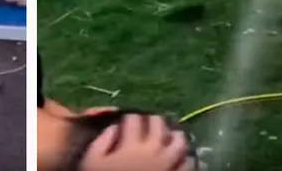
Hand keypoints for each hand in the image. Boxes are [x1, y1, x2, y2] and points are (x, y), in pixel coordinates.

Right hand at [80, 114, 194, 170]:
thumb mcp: (91, 162)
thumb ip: (101, 142)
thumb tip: (113, 129)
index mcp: (131, 145)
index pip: (134, 119)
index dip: (129, 118)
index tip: (127, 121)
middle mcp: (153, 150)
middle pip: (159, 124)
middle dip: (153, 120)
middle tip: (149, 123)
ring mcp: (169, 165)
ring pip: (180, 141)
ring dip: (175, 136)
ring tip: (170, 137)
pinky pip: (190, 164)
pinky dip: (188, 158)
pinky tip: (183, 159)